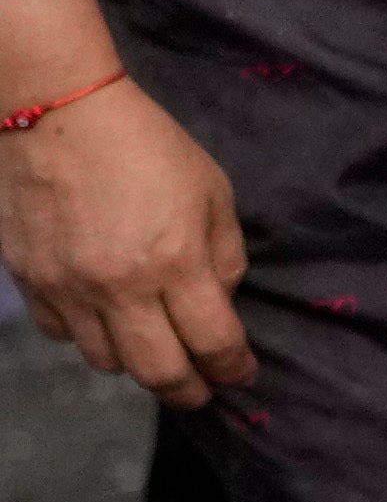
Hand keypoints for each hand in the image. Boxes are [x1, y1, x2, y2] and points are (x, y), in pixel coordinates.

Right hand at [1, 72, 252, 406]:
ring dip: (136, 364)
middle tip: (202, 390)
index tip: (242, 375)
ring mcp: (67, 287)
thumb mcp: (212, 192)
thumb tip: (221, 305)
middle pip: (158, 372)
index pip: (213, 344)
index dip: (234, 369)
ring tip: (154, 351)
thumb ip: (223, 256)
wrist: (55, 110)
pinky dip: (87, 337)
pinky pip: (61, 334)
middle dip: (189, 391)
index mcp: (176, 263)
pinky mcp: (28, 279)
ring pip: (105, 361)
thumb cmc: (147, 145)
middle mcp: (119, 287)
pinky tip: (102, 320)